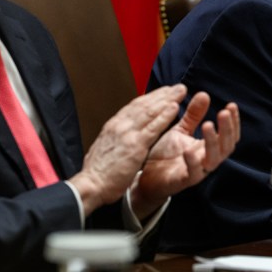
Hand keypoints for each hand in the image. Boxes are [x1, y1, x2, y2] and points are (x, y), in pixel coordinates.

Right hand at [69, 86, 186, 212]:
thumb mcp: (105, 147)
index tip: (163, 92)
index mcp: (113, 126)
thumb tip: (121, 133)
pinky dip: (165, 116)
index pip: (134, 106)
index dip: (151, 98)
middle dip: (163, 94)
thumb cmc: (98, 172)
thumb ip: (115, 137)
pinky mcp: (135, 145)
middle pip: (145, 104)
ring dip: (168, 99)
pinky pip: (153, 127)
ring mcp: (128, 133)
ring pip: (151, 111)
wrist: (91, 184)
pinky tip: (175, 107)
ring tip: (180, 91)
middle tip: (177, 86)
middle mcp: (120, 125)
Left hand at [130, 92, 240, 219]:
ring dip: (213, 142)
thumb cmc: (166, 153)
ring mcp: (197, 171)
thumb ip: (193, 115)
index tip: (231, 106)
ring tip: (208, 125)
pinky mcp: (183, 181)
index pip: (229, 136)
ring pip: (213, 160)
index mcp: (208, 147)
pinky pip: (193, 174)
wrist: (146, 176)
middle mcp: (207, 160)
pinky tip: (188, 150)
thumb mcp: (180, 130)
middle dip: (227, 129)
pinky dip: (192, 163)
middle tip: (224, 113)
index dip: (233, 122)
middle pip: (226, 147)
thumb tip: (204, 94)